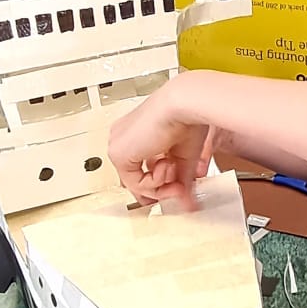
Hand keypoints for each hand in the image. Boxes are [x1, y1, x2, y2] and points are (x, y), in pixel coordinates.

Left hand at [107, 76, 207, 209]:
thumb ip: (181, 181)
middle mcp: (123, 139)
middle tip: (178, 190)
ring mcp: (118, 146)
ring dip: (160, 185)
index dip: (158, 184)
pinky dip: (154, 182)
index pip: (138, 169)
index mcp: (136, 134)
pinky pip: (134, 184)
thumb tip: (188, 203)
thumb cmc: (187, 118)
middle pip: (134, 180)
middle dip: (160, 190)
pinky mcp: (118, 154)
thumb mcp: (184, 157)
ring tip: (173, 169)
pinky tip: (166, 165)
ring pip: (135, 185)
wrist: (183, 104)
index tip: (176, 189)